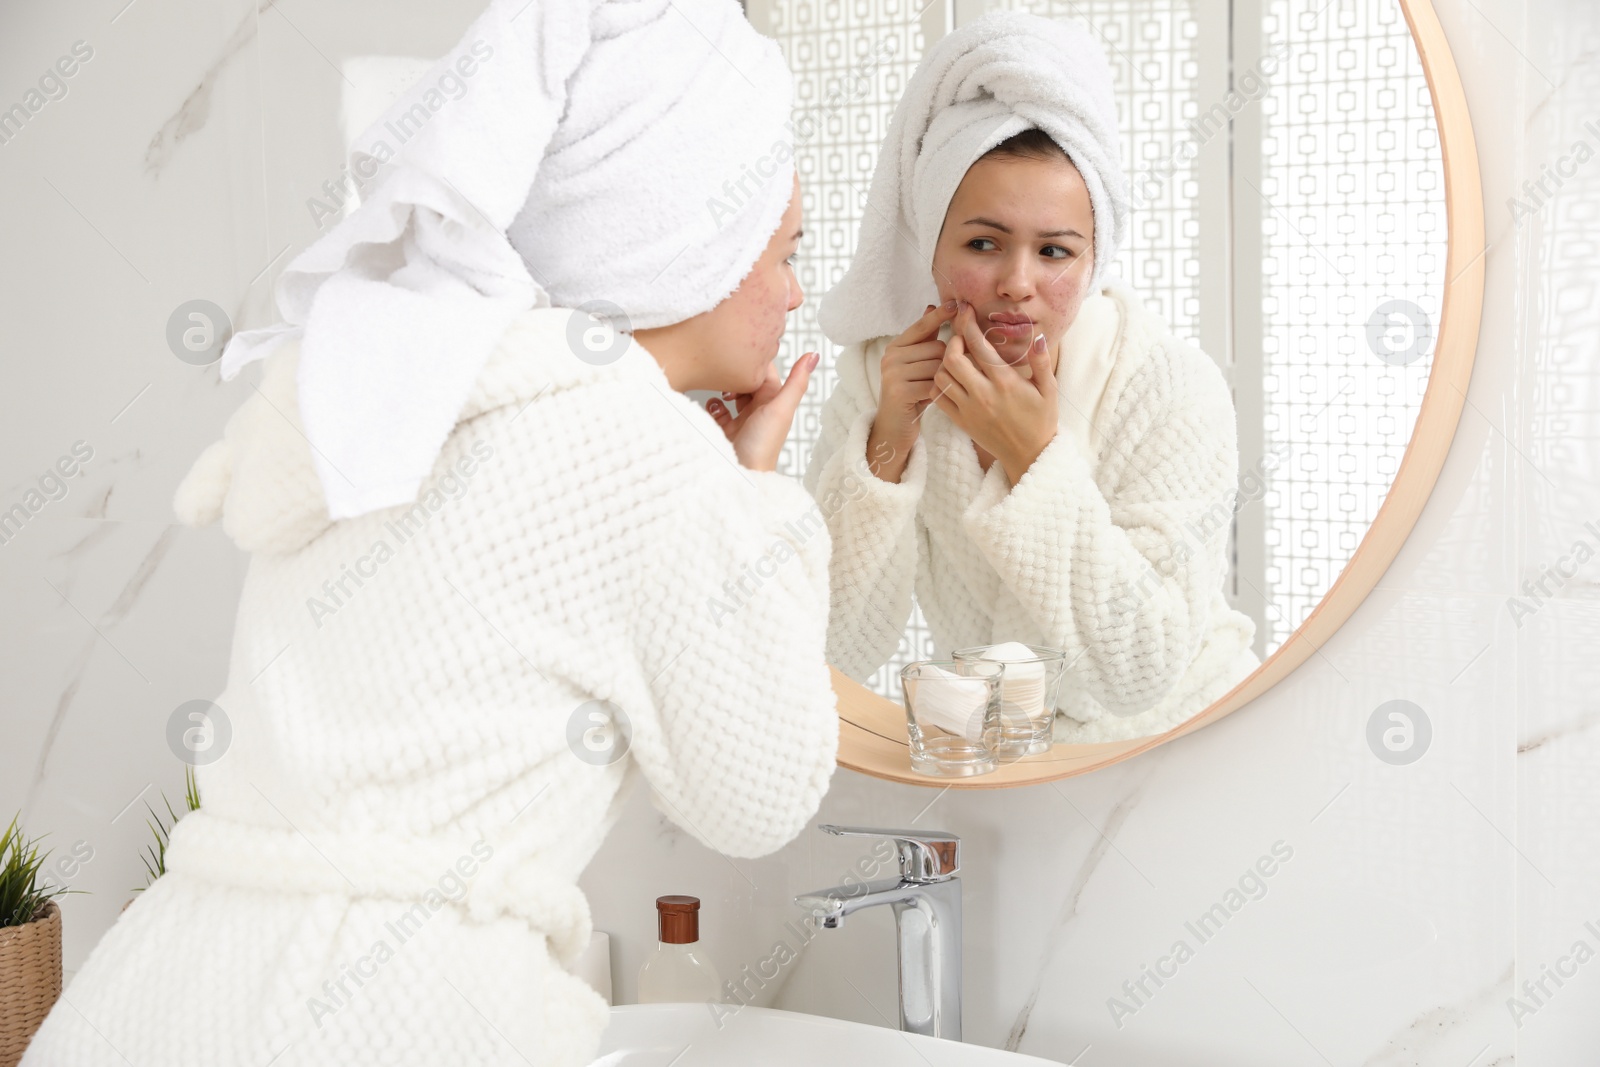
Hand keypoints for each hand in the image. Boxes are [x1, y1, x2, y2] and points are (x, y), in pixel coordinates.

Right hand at [706, 352, 819, 471]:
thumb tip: (814, 355)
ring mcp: (742, 419)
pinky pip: (718, 410)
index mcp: (775, 401)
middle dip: (737, 374)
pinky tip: (713, 407)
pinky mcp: (726, 430)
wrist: (740, 475)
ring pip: (732, 393)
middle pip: (747, 380)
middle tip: (728, 374)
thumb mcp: (781, 409)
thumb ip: (796, 382)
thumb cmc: (762, 447)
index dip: (756, 359)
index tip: (744, 349)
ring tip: (721, 392)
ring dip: (724, 388)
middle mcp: (760, 409)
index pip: (766, 370)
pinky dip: (713, 405)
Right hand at [875, 299, 958, 445]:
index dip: (940, 316)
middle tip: (935, 380)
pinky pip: (932, 384)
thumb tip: (931, 306)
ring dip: (941, 380)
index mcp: (895, 346)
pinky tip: (930, 400)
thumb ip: (925, 338)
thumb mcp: (917, 364)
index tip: (956, 304)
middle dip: (944, 364)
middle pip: (936, 348)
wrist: (894, 427)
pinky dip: (937, 393)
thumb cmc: (911, 393)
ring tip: (931, 390)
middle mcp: (890, 356)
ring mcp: (893, 373)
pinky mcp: (899, 390)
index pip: (922, 327)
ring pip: (936, 366)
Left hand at [931, 302, 1058, 483]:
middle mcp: (983, 394)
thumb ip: (1041, 362)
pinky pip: (938, 397)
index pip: (978, 346)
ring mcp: (969, 409)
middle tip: (960, 337)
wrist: (1029, 454)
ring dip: (944, 363)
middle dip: (952, 341)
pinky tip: (951, 378)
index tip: (964, 310)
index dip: (967, 324)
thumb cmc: (1041, 419)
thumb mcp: (1049, 389)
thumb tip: (1037, 337)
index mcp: (1005, 382)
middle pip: (952, 358)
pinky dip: (939, 383)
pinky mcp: (960, 421)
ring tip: (956, 358)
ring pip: (941, 376)